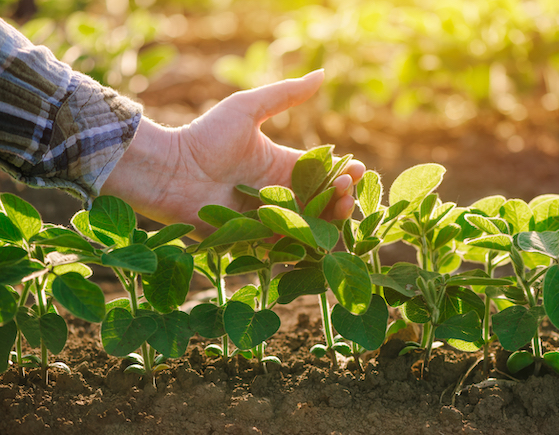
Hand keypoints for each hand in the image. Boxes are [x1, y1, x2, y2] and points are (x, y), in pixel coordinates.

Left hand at [103, 70, 364, 239]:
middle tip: (347, 189)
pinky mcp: (255, 239)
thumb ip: (285, 95)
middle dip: (342, 196)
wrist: (171, 171)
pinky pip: (286, 244)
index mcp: (282, 165)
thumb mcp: (247, 108)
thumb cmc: (205, 137)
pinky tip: (320, 233)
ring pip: (310, 224)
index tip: (357, 168)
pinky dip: (306, 241)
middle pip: (322, 201)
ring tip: (341, 206)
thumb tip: (322, 73)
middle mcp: (279, 193)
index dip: (343, 172)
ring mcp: (269, 217)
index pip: (322, 172)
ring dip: (331, 218)